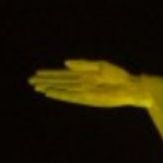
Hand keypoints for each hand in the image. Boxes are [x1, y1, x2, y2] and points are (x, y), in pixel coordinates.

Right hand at [29, 60, 149, 107]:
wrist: (131, 87)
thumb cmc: (119, 76)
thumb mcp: (100, 66)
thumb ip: (83, 64)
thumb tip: (65, 63)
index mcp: (85, 74)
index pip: (64, 74)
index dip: (50, 74)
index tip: (38, 73)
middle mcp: (82, 84)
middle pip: (60, 82)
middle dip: (46, 81)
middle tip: (31, 81)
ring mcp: (84, 92)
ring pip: (63, 89)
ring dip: (50, 88)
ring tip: (37, 87)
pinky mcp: (88, 99)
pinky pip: (71, 96)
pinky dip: (61, 94)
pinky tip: (51, 92)